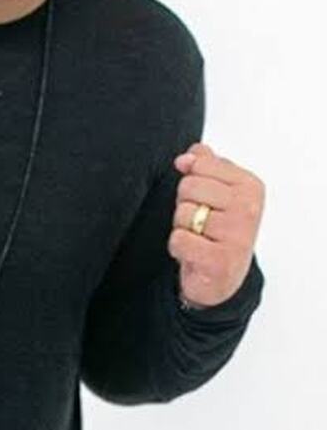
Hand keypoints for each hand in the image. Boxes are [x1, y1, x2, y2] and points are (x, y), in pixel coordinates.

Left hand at [168, 142, 265, 307]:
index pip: (198, 164)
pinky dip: (178, 247)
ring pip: (183, 213)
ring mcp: (237, 236)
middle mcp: (249, 209)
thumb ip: (205, 164)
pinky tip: (194, 253)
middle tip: (201, 221)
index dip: (192, 182)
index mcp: (250, 186)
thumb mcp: (216, 190)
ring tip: (199, 237)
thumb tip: (191, 154)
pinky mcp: (221, 261)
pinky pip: (179, 239)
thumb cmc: (218, 228)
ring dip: (182, 227)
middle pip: (188, 186)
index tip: (206, 199)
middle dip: (186, 204)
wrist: (222, 276)